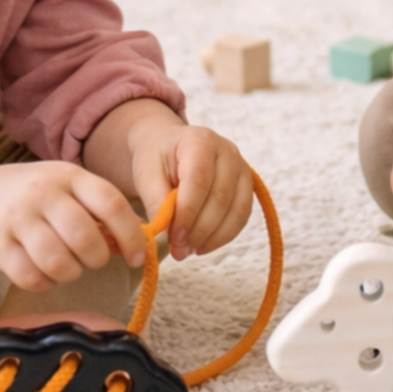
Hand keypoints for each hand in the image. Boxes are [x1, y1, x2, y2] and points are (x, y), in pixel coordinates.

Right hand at [0, 161, 147, 291]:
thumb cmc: (31, 195)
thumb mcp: (66, 189)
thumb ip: (98, 211)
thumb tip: (133, 245)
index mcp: (69, 175)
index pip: (111, 204)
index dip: (131, 235)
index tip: (136, 256)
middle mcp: (43, 193)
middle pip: (85, 237)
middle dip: (97, 258)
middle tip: (92, 260)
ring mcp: (17, 219)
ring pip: (59, 262)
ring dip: (71, 273)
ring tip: (67, 266)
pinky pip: (31, 278)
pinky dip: (45, 283)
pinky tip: (44, 274)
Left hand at [127, 118, 252, 260]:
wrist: (169, 146)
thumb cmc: (157, 157)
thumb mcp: (146, 173)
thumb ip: (156, 202)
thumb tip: (165, 237)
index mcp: (200, 141)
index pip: (199, 180)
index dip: (188, 212)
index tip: (173, 238)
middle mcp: (227, 151)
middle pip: (221, 198)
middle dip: (199, 230)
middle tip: (178, 250)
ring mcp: (241, 168)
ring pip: (236, 210)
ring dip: (212, 237)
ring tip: (188, 250)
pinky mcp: (246, 185)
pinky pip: (242, 216)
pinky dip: (223, 236)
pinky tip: (202, 245)